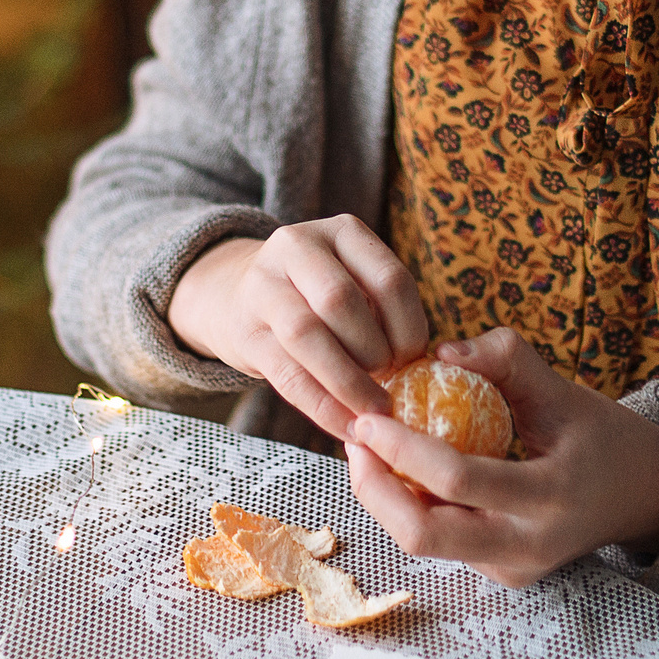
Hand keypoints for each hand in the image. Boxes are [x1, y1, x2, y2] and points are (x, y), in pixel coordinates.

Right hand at [167, 215, 430, 437]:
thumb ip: (383, 311)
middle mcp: (296, 246)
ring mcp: (263, 286)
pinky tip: (346, 427)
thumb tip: (420, 369)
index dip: (409, 327)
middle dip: (374, 351)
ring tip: (372, 410)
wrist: (238, 295)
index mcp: (341, 231)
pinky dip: (323, 408)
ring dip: (347, 381)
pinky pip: (287, 375)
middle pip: (341, 300)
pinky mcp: (245, 332)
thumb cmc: (318, 296)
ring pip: (308, 334)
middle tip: (389, 381)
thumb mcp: (354, 280)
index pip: (389, 278)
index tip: (414, 360)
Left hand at [343, 328, 658, 587]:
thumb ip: (507, 361)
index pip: (458, 481)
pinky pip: (441, 544)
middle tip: (354, 441)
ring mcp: (512, 570)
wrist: (643, 497)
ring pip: (423, 545)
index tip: (366, 417)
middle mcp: (528, 546)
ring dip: (385, 499)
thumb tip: (440, 352)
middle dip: (374, 489)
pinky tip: (402, 471)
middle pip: (424, 536)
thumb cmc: (602, 436)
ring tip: (369, 451)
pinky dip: (411, 507)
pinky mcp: (500, 576)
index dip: (401, 448)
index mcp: (550, 497)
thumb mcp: (566, 390)